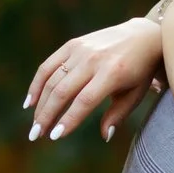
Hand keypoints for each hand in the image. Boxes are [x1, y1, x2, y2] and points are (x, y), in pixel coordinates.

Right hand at [25, 17, 164, 142]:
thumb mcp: (136, 94)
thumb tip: (105, 136)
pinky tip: (30, 103)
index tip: (54, 137)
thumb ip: (118, 115)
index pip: (84, 101)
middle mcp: (94, 59)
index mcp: (112, 73)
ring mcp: (81, 49)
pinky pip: (48, 65)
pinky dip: (37, 84)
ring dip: (40, 105)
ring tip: (35, 125)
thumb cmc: (141, 71)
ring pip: (52, 79)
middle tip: (36, 135)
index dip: (68, 119)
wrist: (143, 36)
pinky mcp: (72, 44)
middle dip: (47, 115)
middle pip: (62, 91)